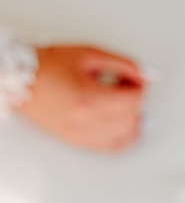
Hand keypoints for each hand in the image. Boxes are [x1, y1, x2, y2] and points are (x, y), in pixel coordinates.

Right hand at [15, 46, 144, 152]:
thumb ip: (124, 64)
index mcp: (88, 98)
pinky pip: (109, 148)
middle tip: (128, 88)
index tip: (135, 79)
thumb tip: (145, 74)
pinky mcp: (74, 139)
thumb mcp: (91, 54)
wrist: (20, 79)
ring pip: (123, 138)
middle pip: (130, 119)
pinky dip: (123, 138)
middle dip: (136, 102)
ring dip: (133, 122)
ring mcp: (78, 134)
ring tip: (128, 106)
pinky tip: (125, 126)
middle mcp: (83, 121)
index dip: (140, 87)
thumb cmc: (50, 65)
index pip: (133, 100)